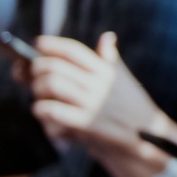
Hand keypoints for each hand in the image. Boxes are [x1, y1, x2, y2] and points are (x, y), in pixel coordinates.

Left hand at [29, 32, 162, 152]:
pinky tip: (42, 110)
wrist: (144, 139)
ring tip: (39, 94)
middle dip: (36, 67)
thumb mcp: (122, 80)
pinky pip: (52, 110)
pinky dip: (40, 109)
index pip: (73, 51)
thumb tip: (108, 36)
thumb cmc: (129, 107)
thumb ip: (109, 59)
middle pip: (55, 66)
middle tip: (32, 72)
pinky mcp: (85, 123)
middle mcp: (99, 84)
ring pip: (50, 84)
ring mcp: (92, 103)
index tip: (37, 43)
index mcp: (106, 70)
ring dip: (37, 88)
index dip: (52, 44)